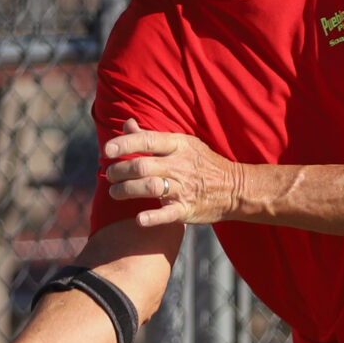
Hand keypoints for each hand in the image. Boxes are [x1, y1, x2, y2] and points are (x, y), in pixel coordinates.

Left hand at [103, 118, 244, 227]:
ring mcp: (184, 188)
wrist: (236, 188)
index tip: (107, 150)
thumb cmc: (203, 164)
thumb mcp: (182, 144)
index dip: (124, 144)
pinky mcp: (187, 210)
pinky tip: (139, 219)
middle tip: (110, 175)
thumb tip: (127, 124)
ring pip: (150, 187)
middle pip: (142, 166)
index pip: (147, 140)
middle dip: (120, 171)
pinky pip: (167, 214)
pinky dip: (152, 217)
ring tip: (115, 193)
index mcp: (179, 145)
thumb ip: (152, 137)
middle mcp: (181, 165)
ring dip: (126, 191)